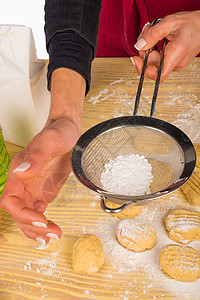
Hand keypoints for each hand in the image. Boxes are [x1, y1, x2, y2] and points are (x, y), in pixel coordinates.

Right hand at [0, 68, 85, 244]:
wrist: (70, 132)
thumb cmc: (59, 132)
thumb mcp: (50, 139)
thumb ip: (36, 155)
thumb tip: (21, 171)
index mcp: (20, 171)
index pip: (10, 200)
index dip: (22, 214)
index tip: (41, 219)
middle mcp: (23, 182)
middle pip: (18, 213)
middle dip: (33, 226)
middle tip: (53, 233)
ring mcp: (32, 189)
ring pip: (26, 216)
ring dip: (37, 230)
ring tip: (53, 237)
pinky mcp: (43, 192)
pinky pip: (37, 212)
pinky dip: (41, 225)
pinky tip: (50, 232)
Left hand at [132, 11, 199, 80]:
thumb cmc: (192, 24)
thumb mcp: (170, 23)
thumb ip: (153, 34)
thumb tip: (139, 45)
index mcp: (177, 55)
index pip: (158, 75)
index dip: (144, 71)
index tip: (136, 59)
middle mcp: (176, 63)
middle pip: (152, 65)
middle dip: (144, 50)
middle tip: (146, 34)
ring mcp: (174, 64)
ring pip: (154, 61)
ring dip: (149, 47)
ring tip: (153, 32)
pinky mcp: (173, 61)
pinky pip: (158, 59)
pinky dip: (154, 48)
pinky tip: (157, 38)